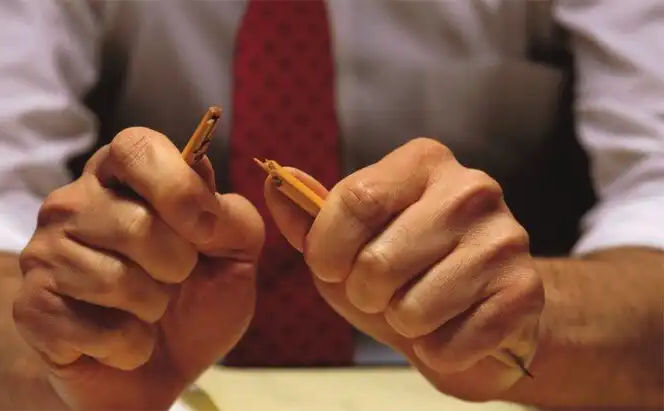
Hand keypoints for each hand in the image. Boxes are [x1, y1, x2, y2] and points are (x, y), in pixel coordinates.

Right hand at [13, 128, 263, 408]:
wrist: (161, 366)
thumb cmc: (197, 298)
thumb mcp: (236, 255)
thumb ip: (232, 216)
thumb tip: (203, 183)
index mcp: (123, 176)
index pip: (136, 147)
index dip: (178, 188)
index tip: (205, 231)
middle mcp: (74, 203)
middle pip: (134, 223)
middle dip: (176, 266)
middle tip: (174, 280)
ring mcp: (44, 252)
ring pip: (112, 280)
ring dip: (152, 308)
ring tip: (148, 309)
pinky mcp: (30, 305)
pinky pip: (92, 329)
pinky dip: (128, 345)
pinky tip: (124, 339)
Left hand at [265, 138, 543, 400]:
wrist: (477, 312)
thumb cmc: (403, 271)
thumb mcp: (347, 241)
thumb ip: (309, 215)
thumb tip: (276, 180)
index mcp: (423, 161)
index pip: (355, 201)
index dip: (327, 250)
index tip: (330, 267)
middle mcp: (471, 188)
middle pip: (379, 261)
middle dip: (365, 294)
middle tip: (382, 292)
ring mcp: (505, 238)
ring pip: (413, 308)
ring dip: (402, 324)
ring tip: (418, 307)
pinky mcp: (525, 291)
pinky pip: (451, 342)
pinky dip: (438, 349)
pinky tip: (452, 328)